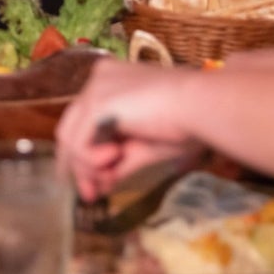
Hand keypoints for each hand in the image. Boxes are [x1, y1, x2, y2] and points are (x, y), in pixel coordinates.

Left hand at [56, 59, 201, 200]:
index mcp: (113, 81)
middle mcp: (99, 78)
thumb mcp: (146, 146)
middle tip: (91, 195)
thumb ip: (120, 162)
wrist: (202, 107)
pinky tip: (115, 159)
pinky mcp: (97, 101)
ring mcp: (96, 87)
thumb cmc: (186, 123)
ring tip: (109, 178)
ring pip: (71, 136)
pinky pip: (78, 141)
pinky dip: (91, 160)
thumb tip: (100, 185)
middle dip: (79, 167)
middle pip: (73, 128)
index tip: (97, 185)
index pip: (86, 121)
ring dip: (87, 166)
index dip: (87, 156)